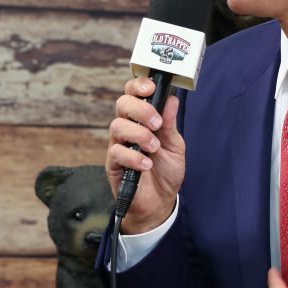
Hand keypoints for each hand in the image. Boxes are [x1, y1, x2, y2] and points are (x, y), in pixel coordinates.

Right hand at [106, 75, 184, 233]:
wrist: (160, 201)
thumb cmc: (166, 171)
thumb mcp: (174, 146)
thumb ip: (171, 124)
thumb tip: (172, 99)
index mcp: (142, 119)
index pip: (133, 94)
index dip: (138, 85)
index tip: (150, 87)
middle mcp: (128, 129)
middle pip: (122, 104)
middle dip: (140, 109)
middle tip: (156, 123)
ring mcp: (119, 145)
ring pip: (117, 126)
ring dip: (139, 134)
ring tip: (154, 148)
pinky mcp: (113, 164)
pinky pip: (116, 152)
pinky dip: (134, 157)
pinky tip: (146, 165)